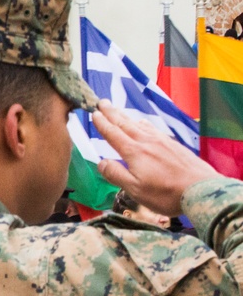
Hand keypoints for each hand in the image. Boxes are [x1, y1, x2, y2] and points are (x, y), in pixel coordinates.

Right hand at [93, 101, 219, 215]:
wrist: (201, 189)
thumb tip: (101, 162)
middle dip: (112, 113)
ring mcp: (161, 142)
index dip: (102, 124)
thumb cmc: (165, 193)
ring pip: (139, 125)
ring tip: (118, 110)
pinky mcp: (173, 145)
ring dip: (126, 117)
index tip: (94, 113)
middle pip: (125, 125)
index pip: (113, 135)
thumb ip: (116, 174)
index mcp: (134, 152)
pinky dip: (143, 123)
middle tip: (102, 102)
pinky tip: (142, 123)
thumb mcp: (135, 189)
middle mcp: (146, 142)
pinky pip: (153, 128)